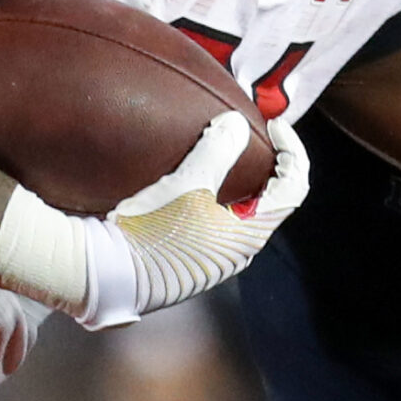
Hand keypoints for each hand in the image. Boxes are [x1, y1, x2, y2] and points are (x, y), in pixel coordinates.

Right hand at [0, 115, 310, 327]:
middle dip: (268, 164)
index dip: (293, 151)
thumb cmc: (151, 233)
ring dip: (242, 181)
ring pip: (244, 213)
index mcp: (250, 234)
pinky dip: (220, 196)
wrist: (107, 276)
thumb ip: (217, 151)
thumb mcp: (186, 185)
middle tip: (254, 134)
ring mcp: (216, 259)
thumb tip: (236, 124)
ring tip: (225, 152)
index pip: (293, 188)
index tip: (274, 124)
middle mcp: (239, 251)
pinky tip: (196, 182)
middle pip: (272, 201)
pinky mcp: (193, 260)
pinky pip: (219, 222)